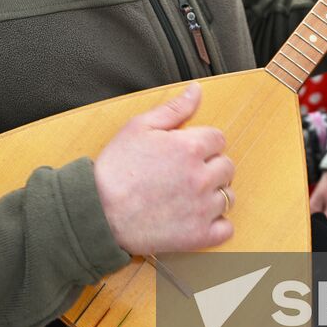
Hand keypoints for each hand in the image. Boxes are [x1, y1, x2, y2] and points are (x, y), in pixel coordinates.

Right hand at [94, 83, 234, 255]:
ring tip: (188, 195)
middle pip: (227, 167)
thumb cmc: (115, 169)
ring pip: (228, 196)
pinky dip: (217, 224)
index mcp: (190, 147)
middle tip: (185, 173)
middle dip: (210, 166)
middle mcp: (201, 177)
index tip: (186, 151)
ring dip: (214, 194)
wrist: (98, 212)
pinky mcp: (198, 235)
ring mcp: (202, 208)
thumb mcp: (139, 126)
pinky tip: (198, 217)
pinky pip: (226, 228)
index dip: (202, 143)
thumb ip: (174, 108)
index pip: (219, 139)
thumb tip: (197, 91)